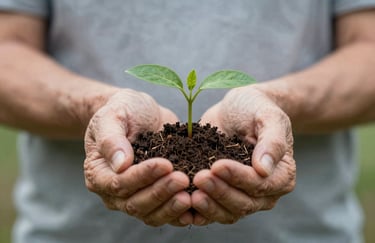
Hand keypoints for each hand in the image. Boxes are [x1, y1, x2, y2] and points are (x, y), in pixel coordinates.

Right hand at [83, 89, 192, 225]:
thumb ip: (111, 139)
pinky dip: (181, 213)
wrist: (141, 112)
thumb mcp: (113, 116)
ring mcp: (136, 197)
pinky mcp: (156, 197)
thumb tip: (121, 164)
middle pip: (135, 203)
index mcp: (99, 174)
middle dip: (160, 193)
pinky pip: (167, 213)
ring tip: (191, 196)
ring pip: (151, 214)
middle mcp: (114, 192)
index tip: (165, 164)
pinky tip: (197, 206)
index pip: (118, 183)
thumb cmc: (123, 111)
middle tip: (182, 179)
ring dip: (171, 206)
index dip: (142, 176)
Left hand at [191, 84, 295, 224]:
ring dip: (208, 205)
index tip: (217, 165)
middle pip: (243, 203)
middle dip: (220, 192)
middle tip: (199, 178)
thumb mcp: (268, 116)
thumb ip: (272, 141)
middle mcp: (264, 192)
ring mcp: (242, 196)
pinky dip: (197, 212)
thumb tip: (264, 169)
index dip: (238, 177)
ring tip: (190, 193)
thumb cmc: (256, 109)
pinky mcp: (221, 195)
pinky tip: (183, 204)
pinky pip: (211, 211)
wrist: (236, 109)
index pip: (260, 184)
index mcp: (281, 175)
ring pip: (227, 213)